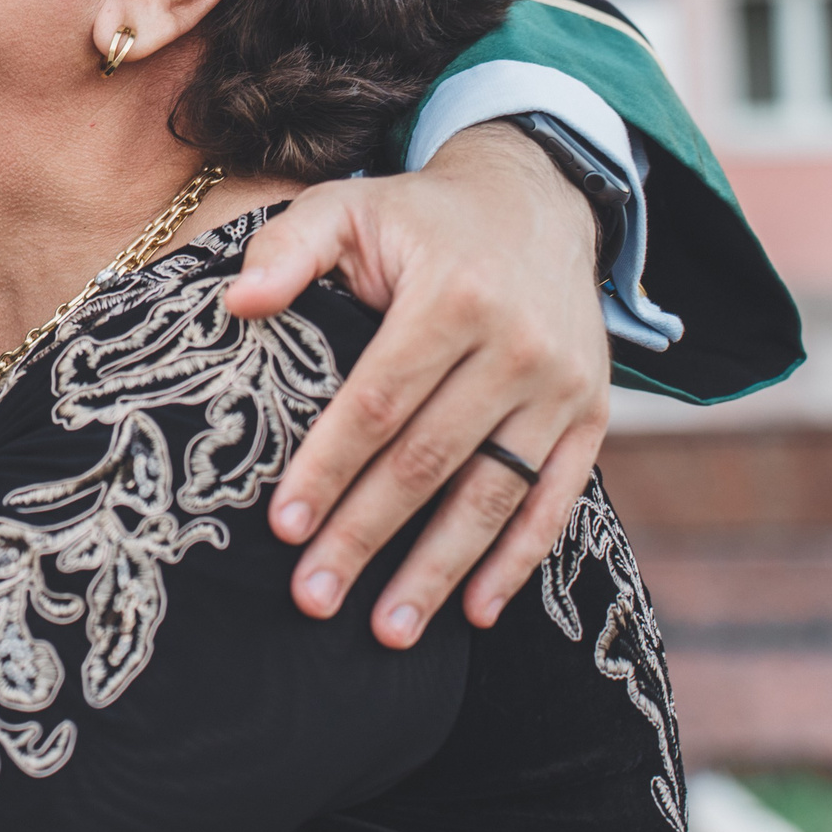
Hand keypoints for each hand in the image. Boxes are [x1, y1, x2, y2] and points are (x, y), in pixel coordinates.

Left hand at [223, 122, 609, 646]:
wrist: (539, 201)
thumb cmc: (420, 218)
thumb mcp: (347, 206)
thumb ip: (288, 249)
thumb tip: (238, 305)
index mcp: (452, 296)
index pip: (378, 401)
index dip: (329, 467)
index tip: (283, 526)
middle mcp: (517, 345)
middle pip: (429, 460)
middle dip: (367, 535)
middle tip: (313, 598)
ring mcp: (562, 386)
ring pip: (493, 493)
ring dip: (439, 568)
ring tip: (388, 630)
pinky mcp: (593, 416)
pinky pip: (555, 500)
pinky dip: (518, 560)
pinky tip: (475, 610)